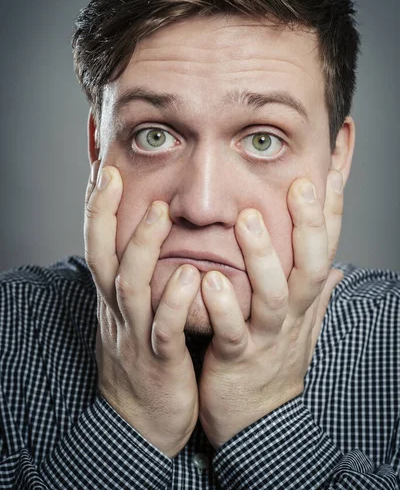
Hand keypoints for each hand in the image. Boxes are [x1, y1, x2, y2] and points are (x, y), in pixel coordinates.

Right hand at [84, 162, 200, 456]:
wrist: (139, 426)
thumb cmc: (143, 361)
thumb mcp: (133, 317)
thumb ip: (140, 281)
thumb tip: (150, 244)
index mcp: (113, 299)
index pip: (98, 245)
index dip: (98, 209)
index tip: (103, 171)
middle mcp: (118, 311)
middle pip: (103, 256)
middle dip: (105, 216)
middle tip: (113, 176)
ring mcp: (136, 335)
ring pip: (130, 286)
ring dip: (141, 247)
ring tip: (159, 212)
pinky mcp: (159, 361)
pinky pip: (163, 328)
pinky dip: (172, 301)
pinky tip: (186, 275)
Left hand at [198, 169, 343, 448]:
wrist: (256, 420)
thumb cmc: (273, 360)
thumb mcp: (301, 322)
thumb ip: (314, 291)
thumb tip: (336, 266)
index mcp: (301, 299)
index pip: (323, 249)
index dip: (331, 213)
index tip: (332, 173)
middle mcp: (290, 313)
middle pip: (308, 264)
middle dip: (308, 225)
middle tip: (301, 185)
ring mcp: (265, 336)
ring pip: (272, 294)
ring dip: (262, 257)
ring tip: (250, 221)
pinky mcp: (236, 358)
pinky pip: (232, 332)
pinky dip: (222, 307)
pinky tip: (209, 280)